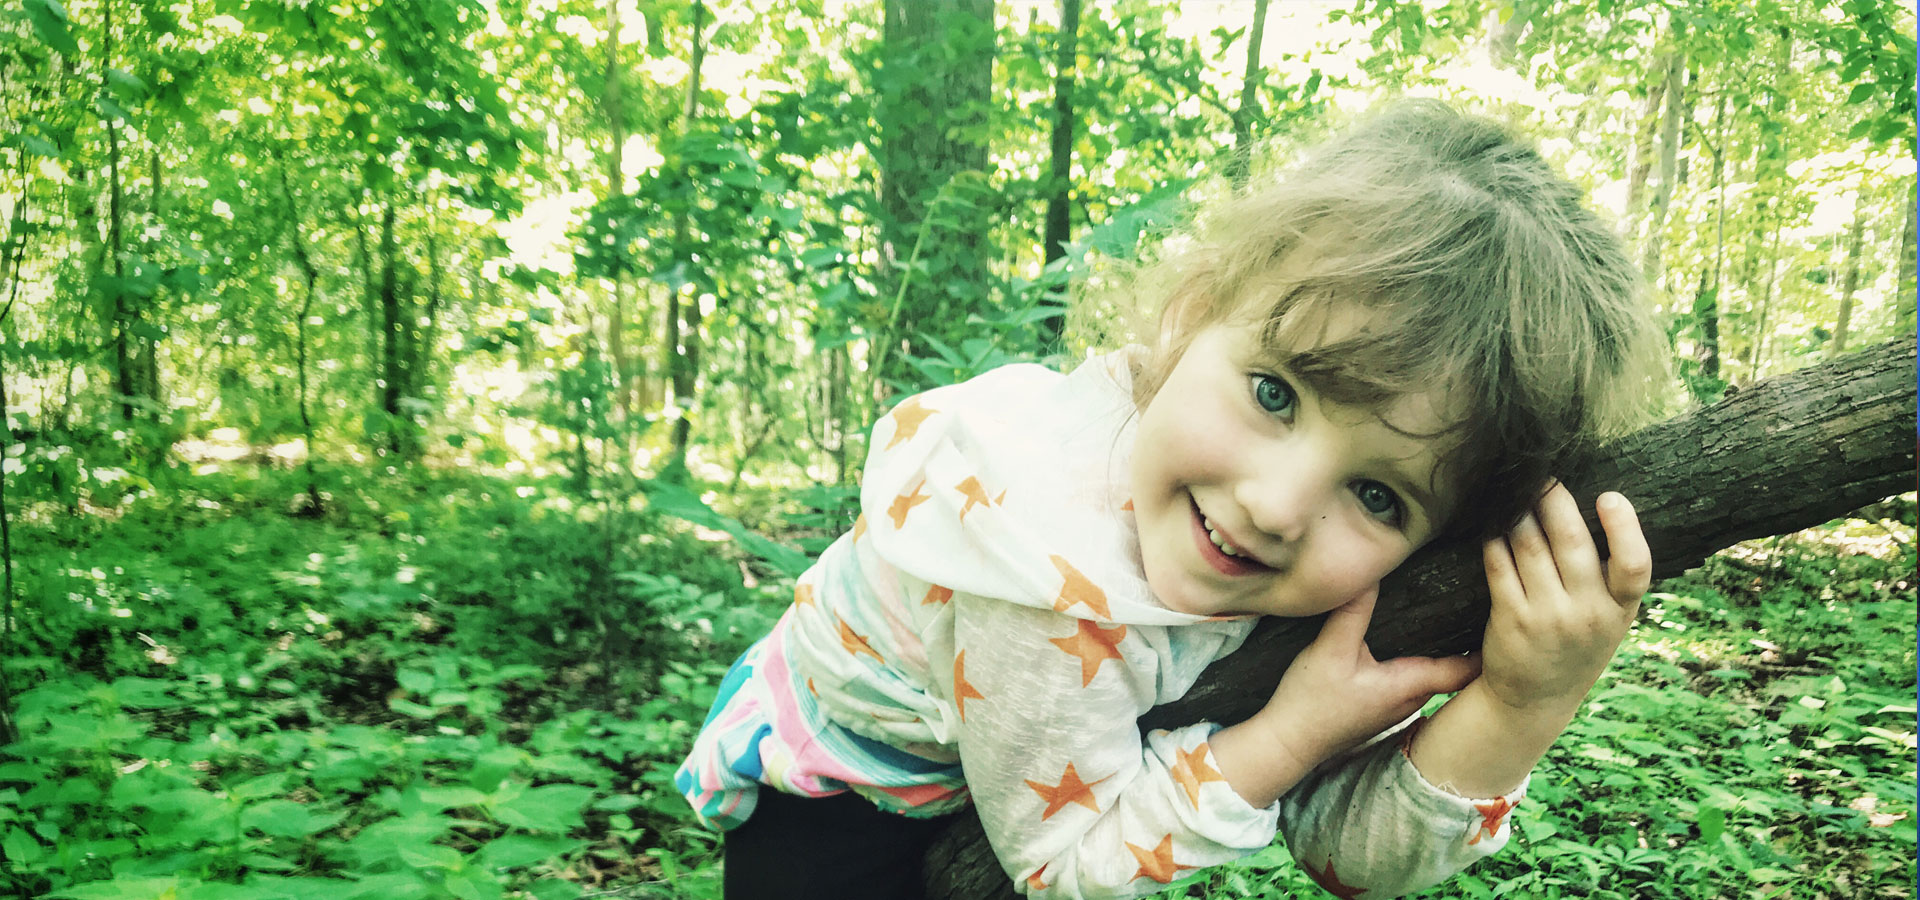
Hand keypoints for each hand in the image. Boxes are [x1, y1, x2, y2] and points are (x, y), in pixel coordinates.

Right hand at [1260, 587, 1481, 768]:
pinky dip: (1423, 656)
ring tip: (1456, 612)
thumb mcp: (1329, 649)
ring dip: (1447, 649)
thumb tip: (1374, 572)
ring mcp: (1397, 704)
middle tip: (1485, 603)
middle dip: (1472, 640)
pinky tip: (1413, 636)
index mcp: (1410, 684)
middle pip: (1458, 669)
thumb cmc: (1310, 703)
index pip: (1467, 667)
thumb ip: (1353, 610)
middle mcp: (1412, 698)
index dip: (1490, 644)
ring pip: (1436, 673)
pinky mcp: (1381, 704)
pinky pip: (1414, 677)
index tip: (1505, 616)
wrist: (1287, 743)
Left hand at [1477, 484, 1650, 717]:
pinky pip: (1499, 564)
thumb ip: (1609, 577)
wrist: (1534, 700)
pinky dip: (1494, 538)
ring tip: (1513, 491)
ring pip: (1529, 546)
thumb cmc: (1575, 645)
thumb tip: (1596, 505)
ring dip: (1519, 512)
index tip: (1610, 497)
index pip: (1635, 567)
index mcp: (1620, 610)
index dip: (1625, 528)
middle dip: (1553, 500)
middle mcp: (1587, 614)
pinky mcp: (1510, 618)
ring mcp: (1547, 617)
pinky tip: (1491, 523)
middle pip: (1570, 542)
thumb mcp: (1609, 619)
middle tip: (1541, 475)